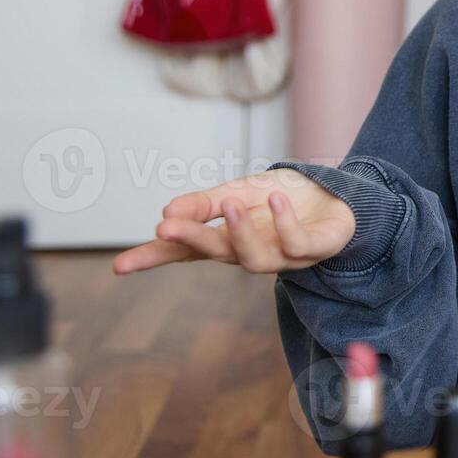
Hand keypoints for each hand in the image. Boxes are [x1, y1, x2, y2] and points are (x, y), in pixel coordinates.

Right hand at [110, 169, 355, 274]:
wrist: (338, 195)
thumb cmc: (284, 198)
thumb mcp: (239, 191)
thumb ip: (205, 204)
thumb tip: (166, 211)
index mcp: (227, 240)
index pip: (185, 252)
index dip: (153, 258)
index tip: (119, 266)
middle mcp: (251, 253)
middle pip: (216, 253)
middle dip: (192, 239)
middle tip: (167, 225)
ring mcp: (284, 256)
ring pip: (255, 259)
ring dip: (241, 232)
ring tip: (230, 203)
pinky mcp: (317, 249)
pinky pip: (297, 244)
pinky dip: (285, 223)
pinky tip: (276, 199)